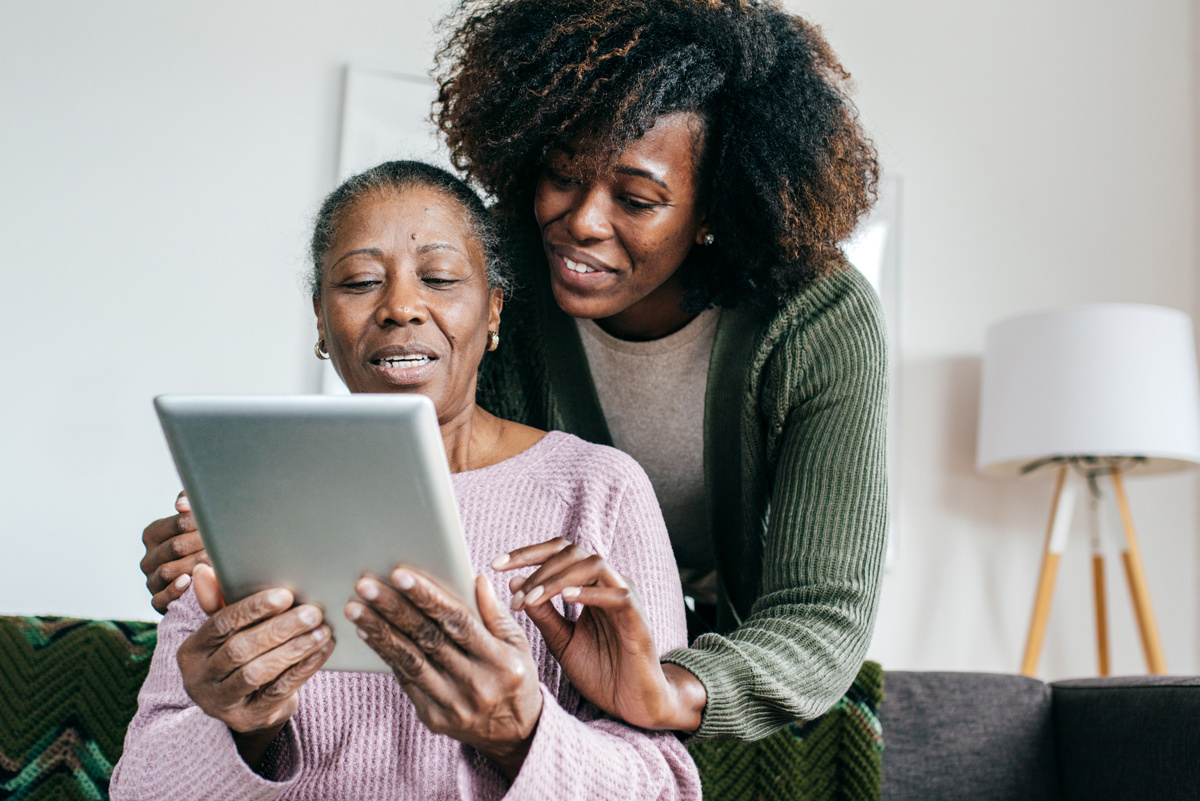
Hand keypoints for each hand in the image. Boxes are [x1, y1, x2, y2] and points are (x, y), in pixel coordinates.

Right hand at [141, 491, 209, 613]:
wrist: (207, 579)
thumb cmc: (201, 543)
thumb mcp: (196, 521)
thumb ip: (189, 503)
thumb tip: (181, 504)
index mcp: (153, 534)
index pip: (178, 523)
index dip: (201, 523)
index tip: (219, 524)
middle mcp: (149, 557)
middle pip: (175, 547)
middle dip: (201, 544)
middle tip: (224, 544)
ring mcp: (151, 580)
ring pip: (168, 571)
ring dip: (194, 566)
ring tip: (215, 561)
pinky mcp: (157, 600)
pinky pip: (161, 597)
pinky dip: (175, 590)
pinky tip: (189, 581)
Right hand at [178, 565, 333, 767]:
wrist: (246, 705)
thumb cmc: (238, 655)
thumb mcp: (226, 632)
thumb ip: (218, 602)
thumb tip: (203, 569)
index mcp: (191, 651)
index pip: (220, 624)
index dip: (252, 609)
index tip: (285, 595)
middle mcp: (199, 679)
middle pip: (240, 649)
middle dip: (280, 629)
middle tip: (313, 612)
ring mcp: (221, 703)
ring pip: (258, 672)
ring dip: (294, 648)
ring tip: (322, 630)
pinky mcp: (248, 718)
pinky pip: (279, 691)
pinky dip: (303, 668)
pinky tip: (322, 650)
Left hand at [345, 569, 541, 779]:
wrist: (513, 734)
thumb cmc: (515, 678)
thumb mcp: (518, 644)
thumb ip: (496, 613)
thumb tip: (477, 579)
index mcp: (500, 661)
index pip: (458, 622)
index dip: (427, 597)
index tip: (400, 574)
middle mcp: (475, 684)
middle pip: (428, 639)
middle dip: (393, 609)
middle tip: (366, 585)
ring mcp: (452, 704)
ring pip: (409, 660)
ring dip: (379, 631)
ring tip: (355, 608)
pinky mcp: (433, 717)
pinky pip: (405, 679)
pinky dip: (385, 653)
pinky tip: (368, 633)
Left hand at [495, 539, 705, 731]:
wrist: (634, 705)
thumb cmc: (601, 672)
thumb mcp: (561, 641)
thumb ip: (542, 614)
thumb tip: (514, 582)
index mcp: (592, 586)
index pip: (559, 553)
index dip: (527, 554)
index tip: (495, 564)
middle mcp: (610, 584)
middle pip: (574, 552)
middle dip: (538, 565)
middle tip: (513, 592)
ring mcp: (626, 598)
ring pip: (594, 565)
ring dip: (557, 579)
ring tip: (531, 599)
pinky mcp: (638, 619)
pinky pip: (617, 596)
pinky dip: (590, 593)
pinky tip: (565, 599)